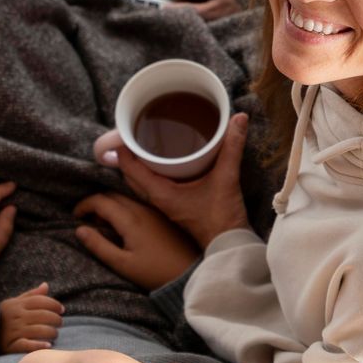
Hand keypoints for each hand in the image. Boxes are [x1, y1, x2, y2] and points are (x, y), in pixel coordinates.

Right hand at [0, 284, 64, 353]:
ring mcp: (14, 331)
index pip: (40, 301)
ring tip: (54, 334)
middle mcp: (17, 317)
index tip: (61, 309)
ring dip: (51, 332)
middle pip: (43, 315)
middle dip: (56, 319)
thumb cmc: (3, 316)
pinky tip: (48, 345)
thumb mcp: (14, 302)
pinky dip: (39, 345)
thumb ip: (31, 295)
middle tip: (60, 322)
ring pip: (39, 330)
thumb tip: (46, 285)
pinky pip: (28, 345)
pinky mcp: (11, 345)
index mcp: (18, 305)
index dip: (54, 304)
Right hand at [72, 191, 199, 288]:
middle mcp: (141, 209)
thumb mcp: (122, 264)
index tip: (75, 217)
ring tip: (103, 223)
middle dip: (95, 203)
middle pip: (111, 194)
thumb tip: (79, 230)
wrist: (189, 273)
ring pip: (124, 197)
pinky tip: (122, 224)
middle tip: (88, 220)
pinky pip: (136, 203)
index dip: (83, 206)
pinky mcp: (160, 215)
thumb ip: (98, 246)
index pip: (100, 200)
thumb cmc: (154, 272)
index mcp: (130, 219)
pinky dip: (122, 208)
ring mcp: (152, 210)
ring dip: (109, 205)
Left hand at [96, 112, 252, 248]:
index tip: (123, 129)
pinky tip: (166, 161)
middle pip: (131, 174)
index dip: (122, 148)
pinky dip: (153, 172)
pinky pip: (155, 185)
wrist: (229, 245)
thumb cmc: (222, 218)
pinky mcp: (175, 206)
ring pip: (142, 181)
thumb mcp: (227, 178)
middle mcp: (157, 199)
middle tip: (133, 132)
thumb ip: (232, 147)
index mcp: (160, 193)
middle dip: (129, 154)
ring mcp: (165, 204)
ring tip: (145, 142)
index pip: (130, 167)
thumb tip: (239, 117)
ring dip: (139, 164)